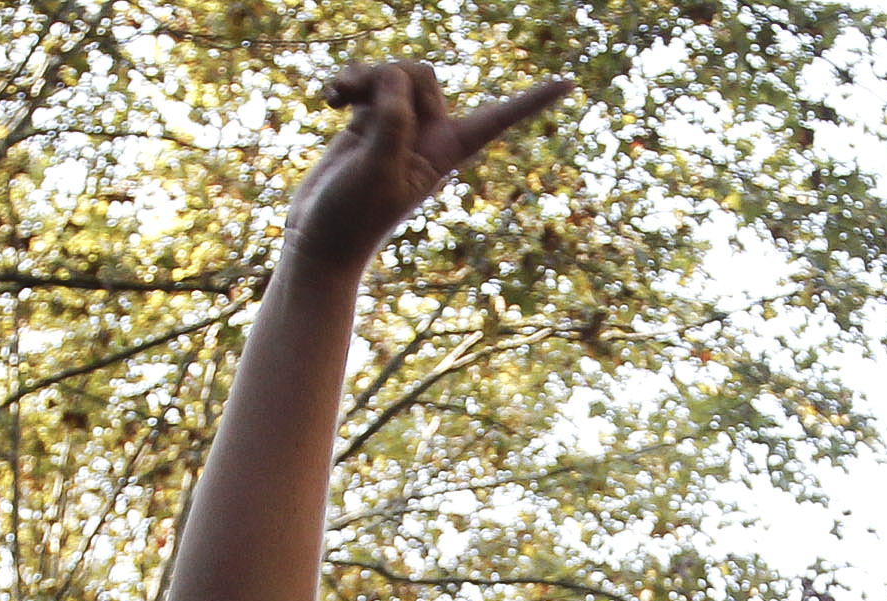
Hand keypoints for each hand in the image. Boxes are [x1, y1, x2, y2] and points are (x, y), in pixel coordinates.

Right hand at [280, 62, 571, 272]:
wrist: (316, 240)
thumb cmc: (352, 218)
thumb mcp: (377, 169)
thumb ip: (392, 121)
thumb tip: (395, 77)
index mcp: (446, 152)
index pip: (498, 120)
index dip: (532, 102)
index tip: (570, 84)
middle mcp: (426, 136)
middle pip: (424, 76)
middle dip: (391, 77)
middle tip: (358, 98)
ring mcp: (396, 126)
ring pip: (395, 73)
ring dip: (365, 77)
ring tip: (337, 97)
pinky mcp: (367, 121)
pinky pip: (368, 81)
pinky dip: (350, 82)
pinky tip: (330, 99)